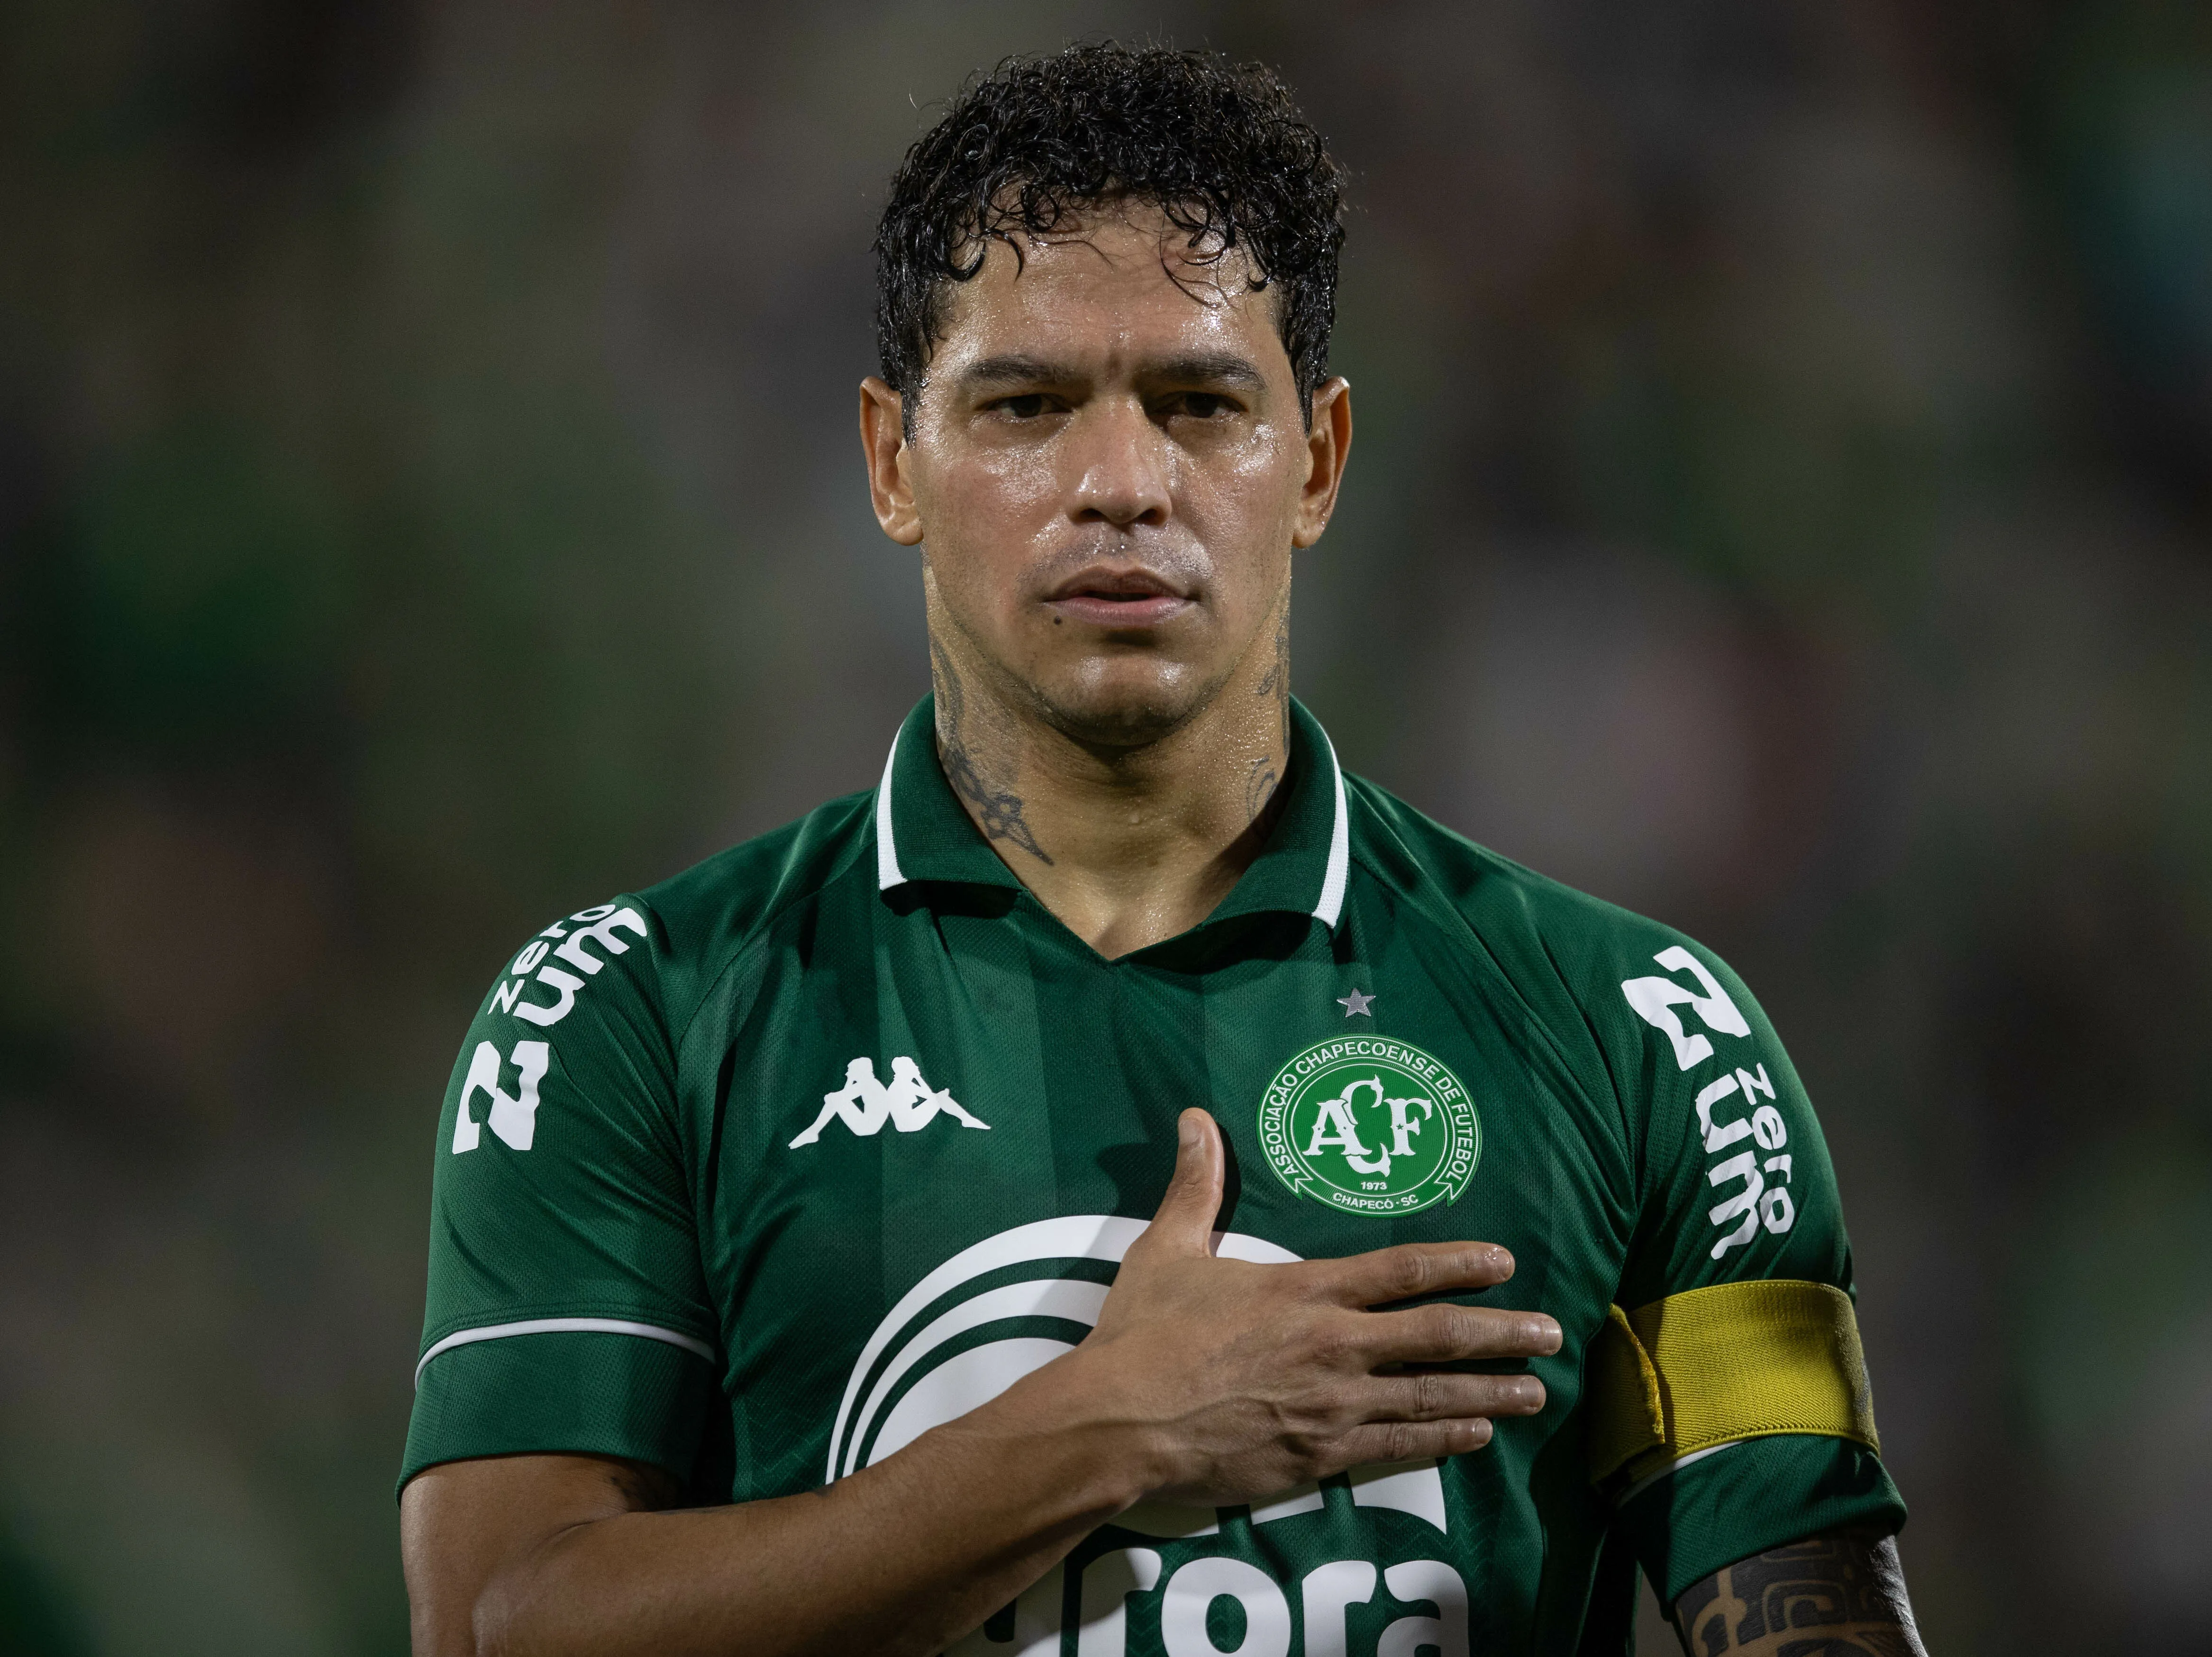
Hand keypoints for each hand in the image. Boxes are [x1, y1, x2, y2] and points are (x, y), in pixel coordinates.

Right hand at [1020, 1108, 1561, 1507]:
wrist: (1118, 1422)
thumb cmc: (1142, 1336)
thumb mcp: (1167, 1249)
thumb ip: (1195, 1186)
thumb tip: (1197, 1118)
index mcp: (1304, 1292)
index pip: (1401, 1271)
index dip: (1459, 1263)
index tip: (1505, 1262)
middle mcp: (1333, 1346)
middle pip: (1438, 1336)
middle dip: (1501, 1334)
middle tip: (1552, 1335)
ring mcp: (1332, 1406)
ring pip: (1431, 1396)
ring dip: (1490, 1393)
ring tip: (1535, 1393)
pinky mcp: (1319, 1458)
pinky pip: (1398, 1448)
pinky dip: (1443, 1440)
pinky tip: (1476, 1436)